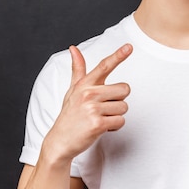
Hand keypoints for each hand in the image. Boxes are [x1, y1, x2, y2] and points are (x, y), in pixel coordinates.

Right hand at [42, 44, 132, 161]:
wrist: (60, 141)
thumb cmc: (70, 115)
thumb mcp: (73, 90)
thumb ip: (78, 69)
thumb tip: (73, 49)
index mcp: (84, 84)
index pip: (104, 66)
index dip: (118, 55)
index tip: (129, 47)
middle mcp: (88, 94)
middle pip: (124, 89)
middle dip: (118, 100)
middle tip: (103, 108)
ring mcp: (92, 109)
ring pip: (124, 107)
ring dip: (115, 115)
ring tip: (100, 118)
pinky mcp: (97, 124)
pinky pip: (120, 121)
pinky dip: (114, 126)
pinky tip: (101, 127)